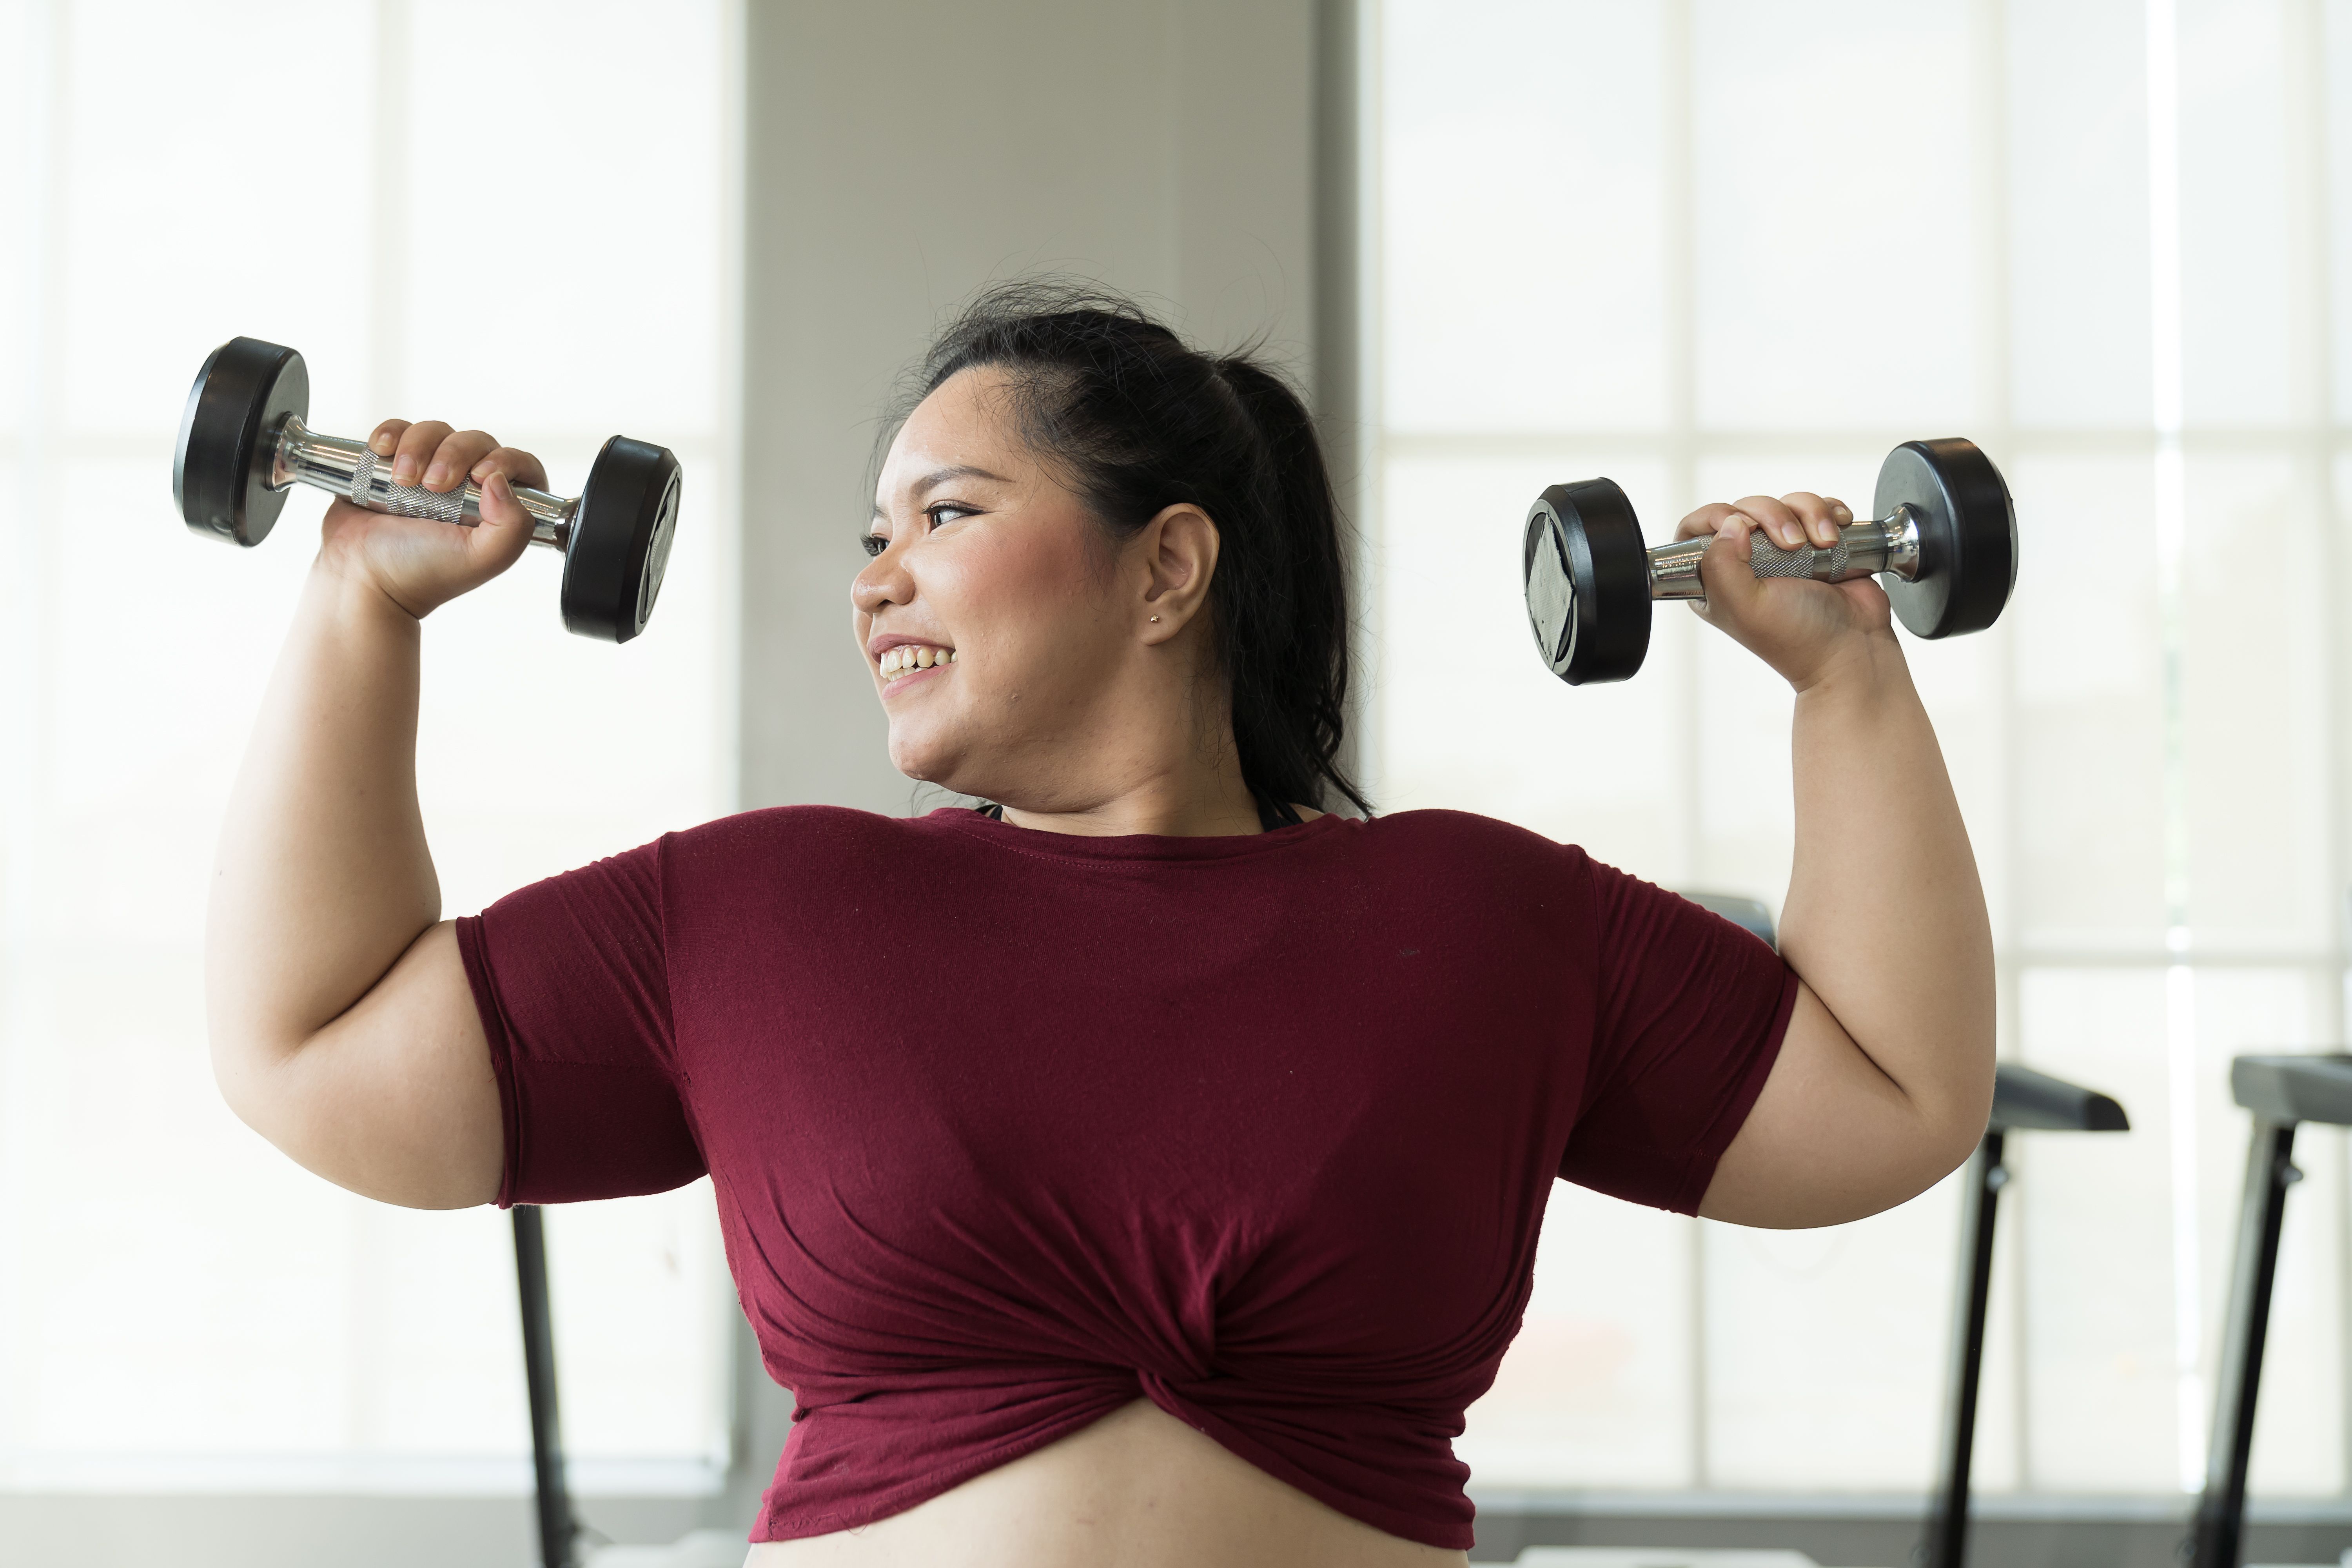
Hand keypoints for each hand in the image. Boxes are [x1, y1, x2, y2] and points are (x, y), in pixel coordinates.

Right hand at [317, 420, 549, 619]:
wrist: (362, 579)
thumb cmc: (421, 573)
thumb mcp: (482, 558)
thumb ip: (514, 526)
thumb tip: (501, 480)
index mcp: (496, 510)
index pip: (521, 467)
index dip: (507, 460)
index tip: (480, 475)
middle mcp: (465, 489)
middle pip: (475, 441)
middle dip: (454, 454)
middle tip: (433, 485)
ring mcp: (427, 473)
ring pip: (436, 431)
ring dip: (418, 446)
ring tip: (402, 480)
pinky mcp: (391, 464)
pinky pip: (398, 429)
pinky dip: (391, 433)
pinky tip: (383, 451)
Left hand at [1674, 491, 1893, 689]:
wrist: (1853, 647)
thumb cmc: (1798, 638)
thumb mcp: (1744, 607)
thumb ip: (1721, 565)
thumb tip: (1730, 524)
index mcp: (1717, 580)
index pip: (1695, 531)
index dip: (1715, 517)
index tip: (1745, 527)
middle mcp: (1747, 562)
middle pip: (1745, 508)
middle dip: (1772, 515)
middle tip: (1792, 545)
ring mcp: (1783, 551)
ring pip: (1785, 503)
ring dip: (1809, 514)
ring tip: (1824, 544)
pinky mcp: (1816, 543)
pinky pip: (1817, 508)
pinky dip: (1830, 514)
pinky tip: (1836, 536)